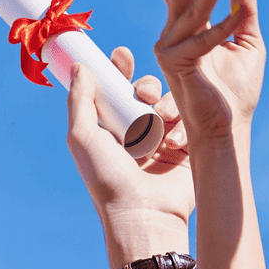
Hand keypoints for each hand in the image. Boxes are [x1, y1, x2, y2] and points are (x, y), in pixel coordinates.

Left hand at [66, 49, 191, 237]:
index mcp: (110, 128)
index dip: (118, 70)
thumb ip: (80, 100)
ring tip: (161, 118)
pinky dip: (181, 123)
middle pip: (145, 90)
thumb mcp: (83, 136)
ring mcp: (162, 139)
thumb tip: (79, 66)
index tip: (121, 55)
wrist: (144, 214)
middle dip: (146, 84)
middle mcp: (136, 131)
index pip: (115, 90)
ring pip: (168, 101)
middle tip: (143, 93)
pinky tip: (174, 138)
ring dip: (164, 103)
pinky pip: (189, 120)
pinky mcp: (186, 148)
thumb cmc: (106, 178)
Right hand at [132, 0, 264, 146]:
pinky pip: (206, 36)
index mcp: (187, 25)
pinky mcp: (179, 63)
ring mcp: (172, 46)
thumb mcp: (248, 42)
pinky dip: (226, 23)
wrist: (228, 129)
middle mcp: (174, 32)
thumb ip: (243, 9)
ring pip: (191, 4)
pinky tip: (239, 9)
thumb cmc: (236, 92)